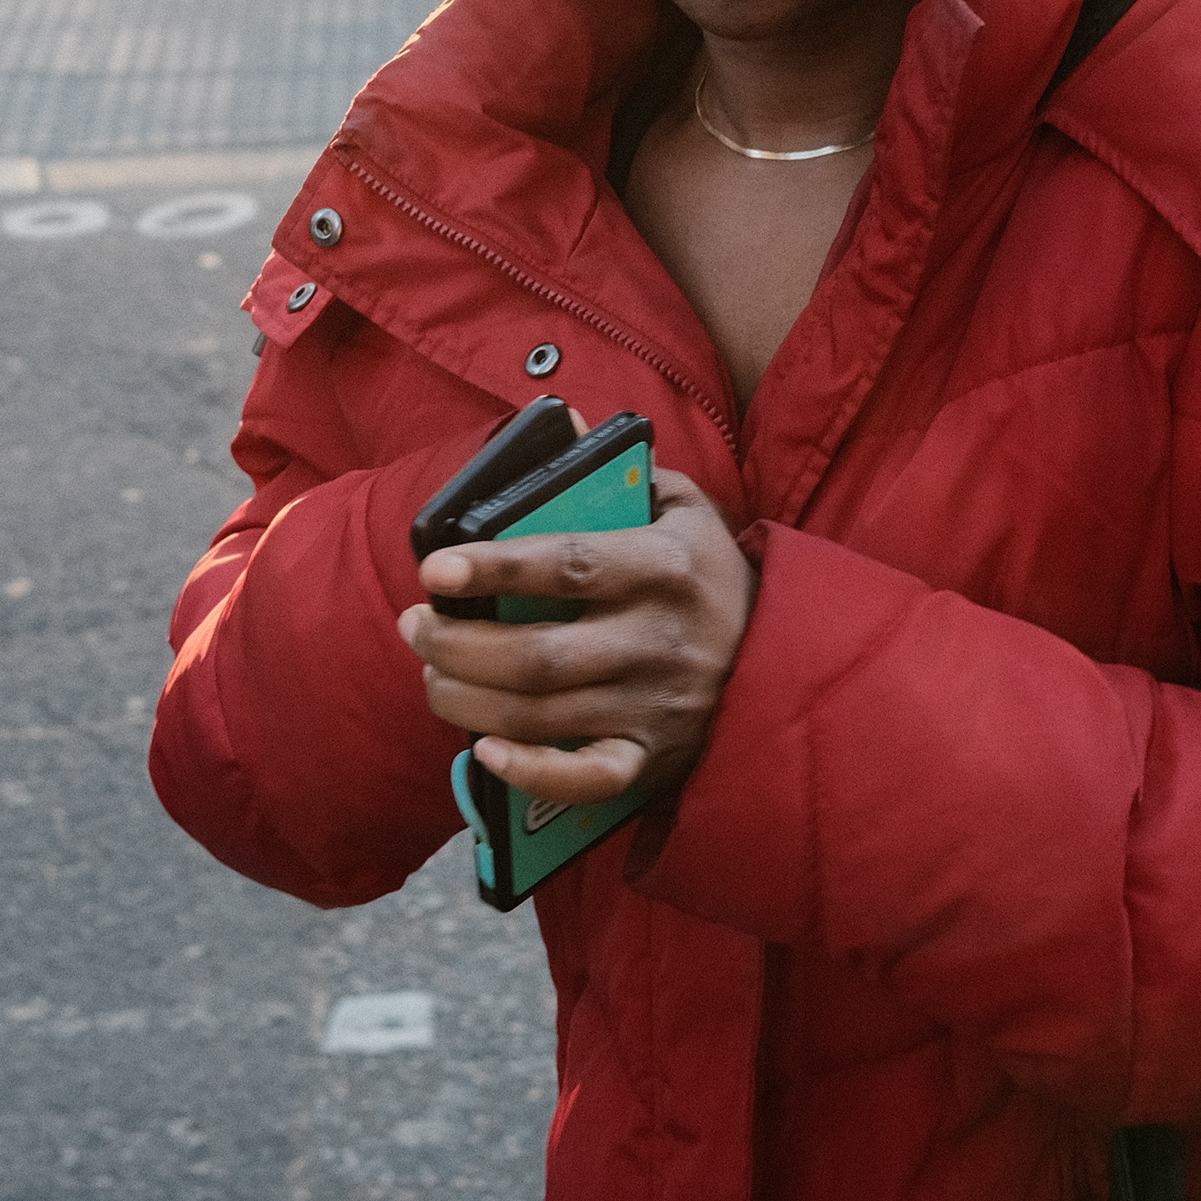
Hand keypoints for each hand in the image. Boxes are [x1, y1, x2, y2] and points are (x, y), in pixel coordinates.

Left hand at [398, 467, 755, 809]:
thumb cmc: (708, 573)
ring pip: (540, 716)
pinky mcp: (653, 757)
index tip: (435, 570)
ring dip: (467, 700)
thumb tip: (562, 419)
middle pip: (536, 655)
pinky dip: (530, 772)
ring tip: (433, 675)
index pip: (566, 565)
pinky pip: (585, 780)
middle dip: (456, 646)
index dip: (494, 569)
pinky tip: (486, 750)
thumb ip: (619, 469)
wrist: (785, 656)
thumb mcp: (681, 506)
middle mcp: (657, 640)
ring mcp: (654, 705)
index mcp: (662, 565)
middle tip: (415, 627)